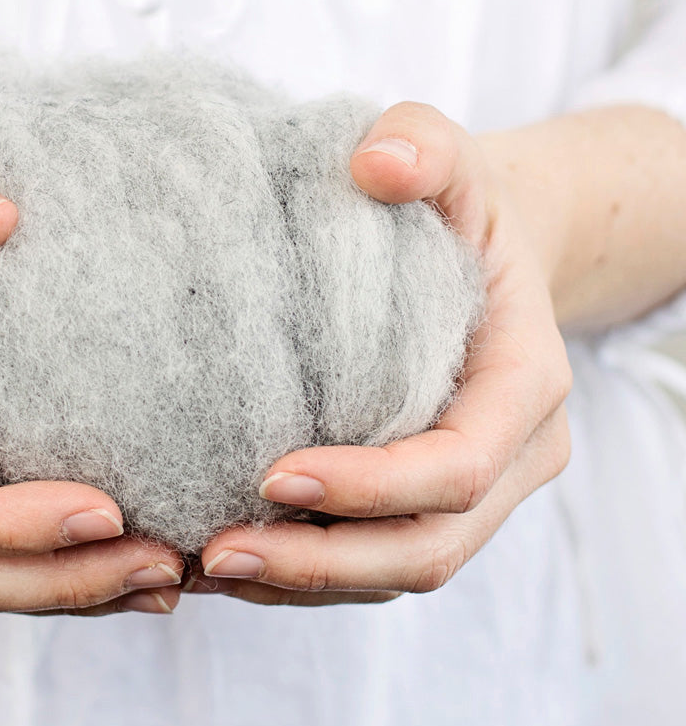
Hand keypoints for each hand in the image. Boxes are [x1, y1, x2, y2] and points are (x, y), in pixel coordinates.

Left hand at [187, 102, 571, 605]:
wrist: (483, 254)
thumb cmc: (460, 210)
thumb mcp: (456, 162)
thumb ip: (427, 145)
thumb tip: (377, 160)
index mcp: (523, 388)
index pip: (457, 468)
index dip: (369, 487)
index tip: (271, 475)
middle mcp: (508, 458)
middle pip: (427, 548)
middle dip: (322, 563)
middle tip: (214, 551)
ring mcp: (471, 492)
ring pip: (393, 569)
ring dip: (300, 580)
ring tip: (201, 564)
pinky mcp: (426, 504)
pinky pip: (369, 561)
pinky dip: (301, 572)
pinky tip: (224, 554)